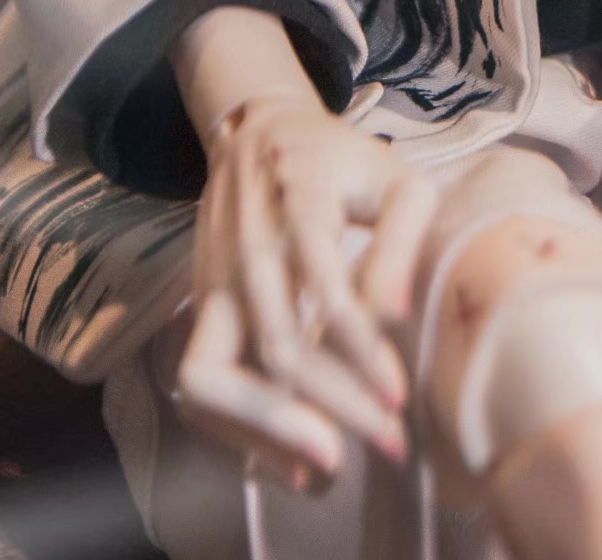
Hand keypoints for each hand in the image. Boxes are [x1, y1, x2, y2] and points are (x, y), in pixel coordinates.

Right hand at [172, 95, 438, 494]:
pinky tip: (292, 462)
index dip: (361, 351)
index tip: (398, 395)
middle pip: (275, 348)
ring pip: (214, 377)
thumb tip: (397, 316)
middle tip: (390, 442)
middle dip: (334, 406)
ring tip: (330, 466)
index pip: (324, 291)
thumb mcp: (389, 175)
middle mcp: (246, 252)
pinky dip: (237, 431)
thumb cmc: (338, 161)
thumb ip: (401, 236)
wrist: (256, 134)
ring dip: (269, 432)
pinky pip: (200, 384)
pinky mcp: (200, 309)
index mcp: (299, 205)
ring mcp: (214, 284)